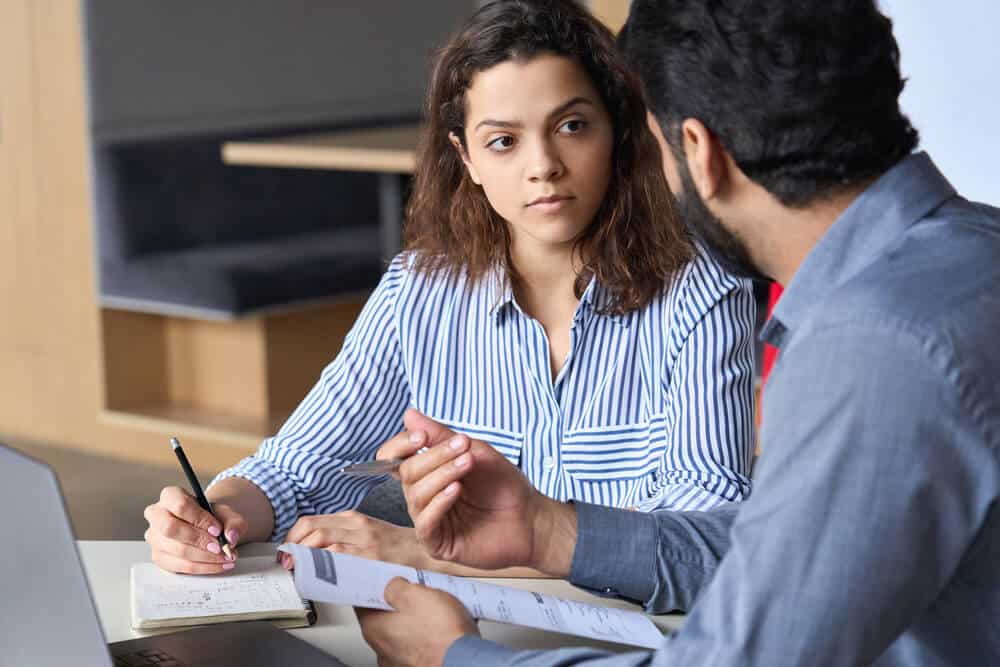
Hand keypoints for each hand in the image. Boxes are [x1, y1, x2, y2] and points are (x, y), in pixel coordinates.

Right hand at [143, 486, 244, 573]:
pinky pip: (179, 566)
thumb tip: (231, 537)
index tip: (217, 530)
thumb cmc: (211, 517)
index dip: (199, 519)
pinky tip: (218, 565)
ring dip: (205, 557)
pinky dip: (202, 567)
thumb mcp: (226, 513)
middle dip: (198, 540)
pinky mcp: (159, 557)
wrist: (206, 527)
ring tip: (225, 557)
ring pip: (176, 550)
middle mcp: (157, 515)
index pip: (180, 505)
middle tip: (219, 547)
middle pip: (170, 529)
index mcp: (170, 496)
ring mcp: (155, 537)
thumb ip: (233, 522)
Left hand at [281, 511, 428, 568]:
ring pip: (321, 540)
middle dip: (292, 545)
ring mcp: (363, 541)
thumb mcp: (370, 534)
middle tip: (286, 560)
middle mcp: (357, 526)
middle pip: (311, 528)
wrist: (427, 555)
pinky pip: (338, 557)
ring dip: (302, 555)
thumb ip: (344, 538)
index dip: (292, 536)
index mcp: (355, 518)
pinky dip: (321, 564)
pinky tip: (315, 573)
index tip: (286, 550)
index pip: (311, 521)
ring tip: (296, 569)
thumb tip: (313, 552)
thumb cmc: (400, 548)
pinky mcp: (370, 557)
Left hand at [357, 577, 478, 666]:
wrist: (465, 662)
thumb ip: (395, 586)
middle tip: (417, 593)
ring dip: (415, 621)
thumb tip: (392, 585)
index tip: (383, 580)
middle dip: (399, 604)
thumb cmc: (440, 634)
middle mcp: (382, 649)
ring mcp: (399, 662)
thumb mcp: (414, 593)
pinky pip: (419, 645)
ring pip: (403, 633)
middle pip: (383, 618)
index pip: (362, 602)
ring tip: (435, 610)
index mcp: (374, 628)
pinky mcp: (419, 666)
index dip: (373, 587)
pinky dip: (428, 636)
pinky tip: (443, 628)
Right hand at [381, 409, 576, 573]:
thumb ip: (440, 436)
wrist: (530, 517)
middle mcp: (423, 496)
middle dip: (433, 457)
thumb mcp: (473, 451)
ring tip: (467, 464)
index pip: (394, 458)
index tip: (422, 436)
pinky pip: (425, 523)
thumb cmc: (503, 485)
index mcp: (427, 474)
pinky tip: (456, 490)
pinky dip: (439, 502)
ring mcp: (429, 521)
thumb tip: (409, 414)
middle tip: (463, 447)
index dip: (401, 445)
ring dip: (441, 474)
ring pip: (415, 495)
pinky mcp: (437, 544)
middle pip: (406, 473)